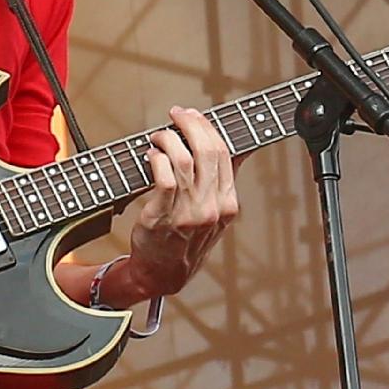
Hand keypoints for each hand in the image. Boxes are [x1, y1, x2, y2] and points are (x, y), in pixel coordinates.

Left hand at [117, 107, 240, 299]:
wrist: (164, 274)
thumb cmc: (186, 241)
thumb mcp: (215, 213)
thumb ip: (223, 181)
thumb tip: (237, 149)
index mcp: (228, 203)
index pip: (224, 153)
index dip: (207, 127)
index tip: (194, 115)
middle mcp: (212, 207)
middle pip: (207, 150)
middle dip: (190, 124)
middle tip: (175, 115)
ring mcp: (188, 213)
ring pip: (183, 159)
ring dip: (167, 139)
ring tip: (158, 137)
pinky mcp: (163, 216)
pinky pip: (163, 177)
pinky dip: (156, 159)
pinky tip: (150, 155)